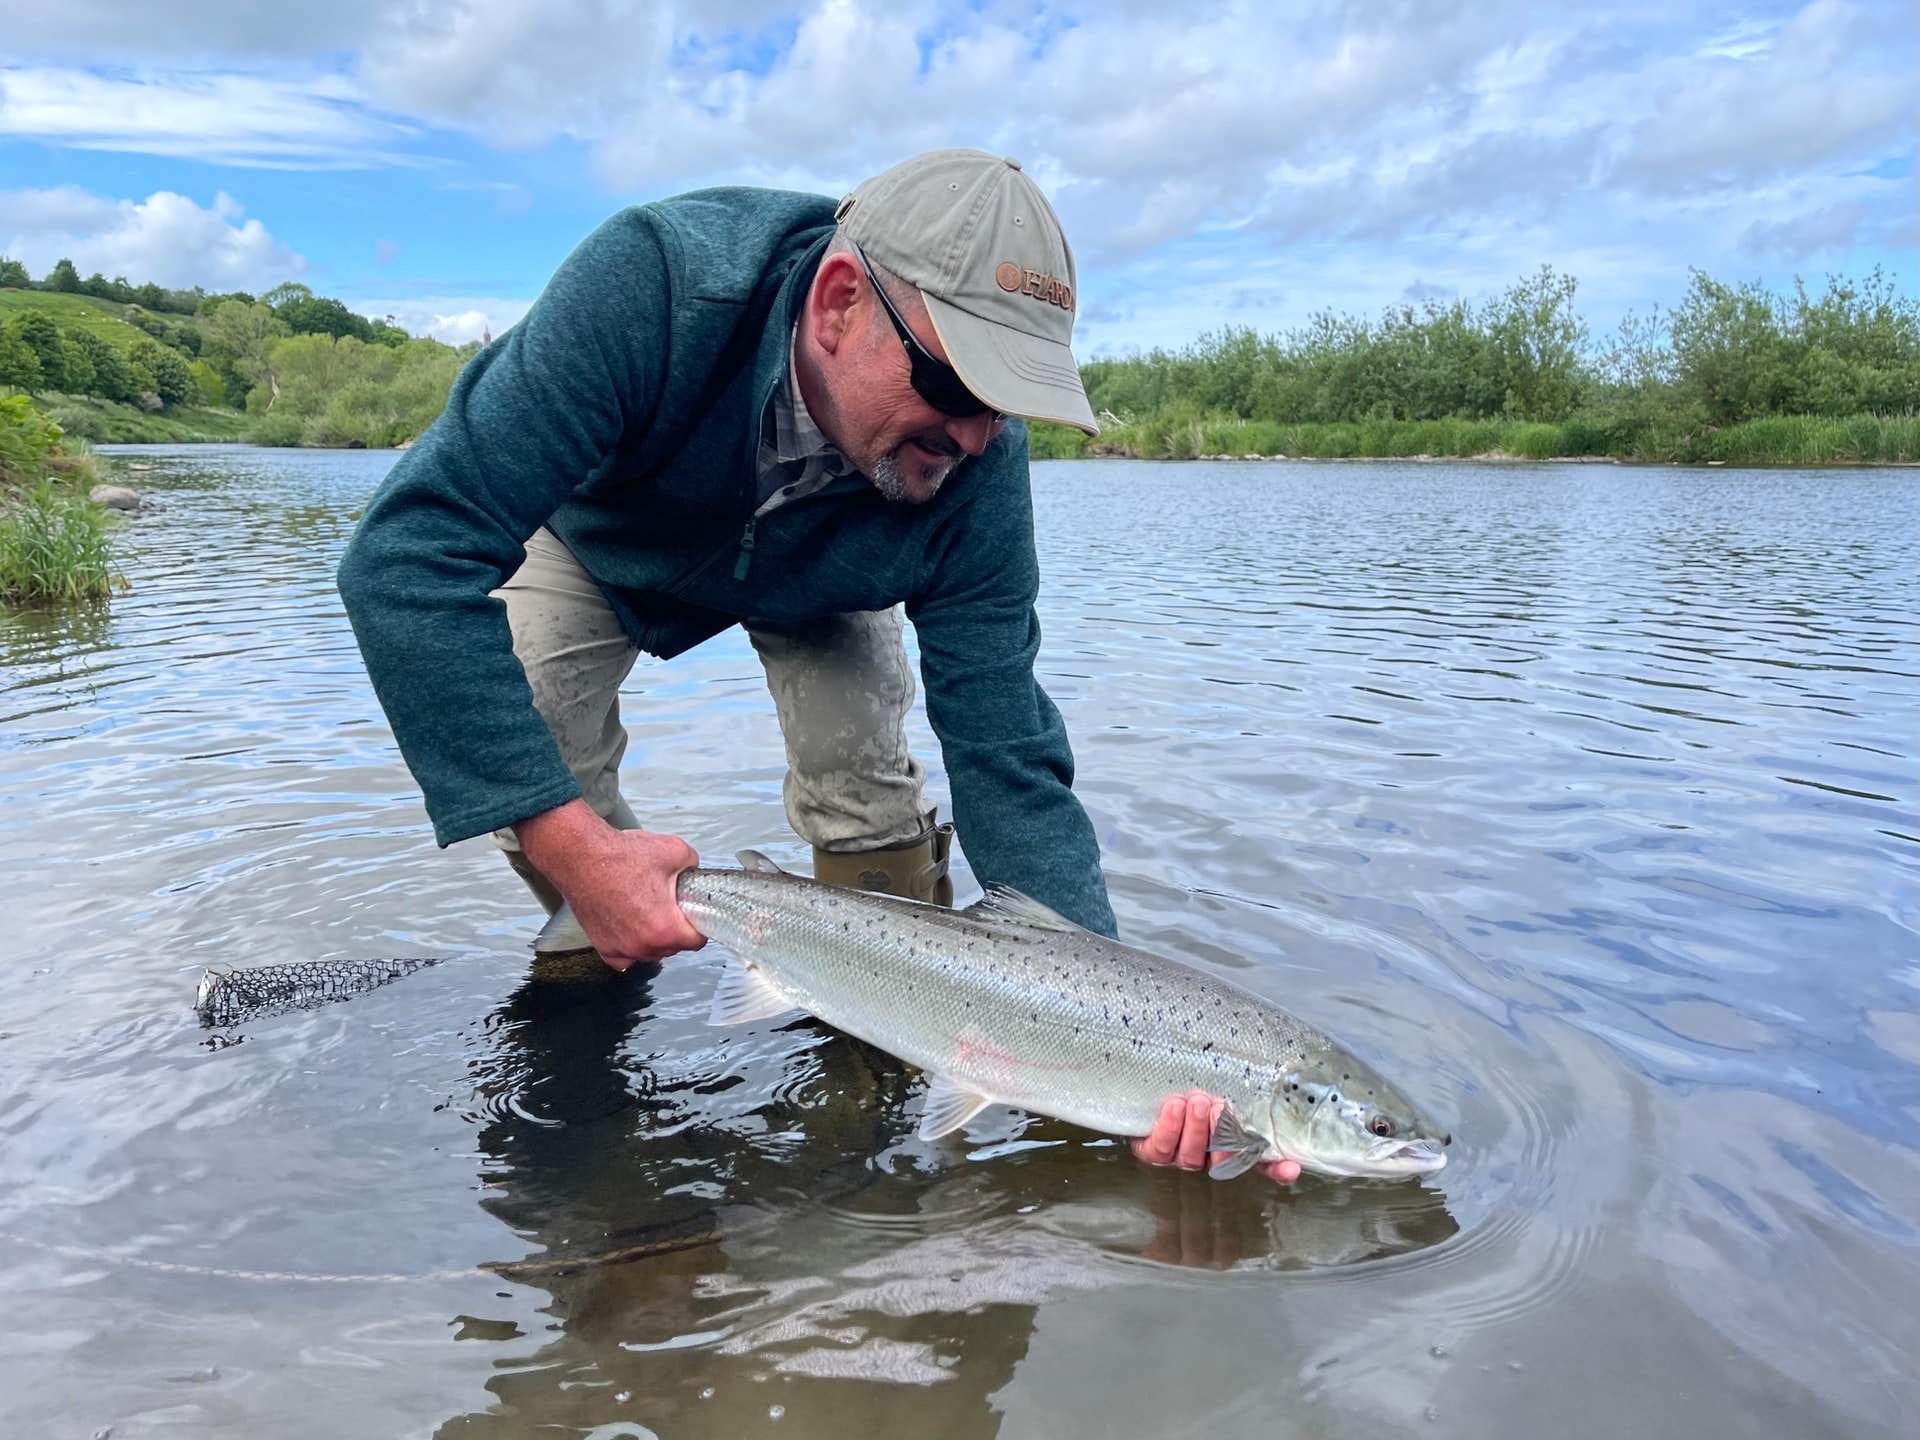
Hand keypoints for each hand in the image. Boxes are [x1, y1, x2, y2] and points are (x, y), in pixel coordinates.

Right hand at [515, 799, 705, 968]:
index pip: (696, 942)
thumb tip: (693, 871)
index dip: (699, 925)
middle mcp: (641, 945)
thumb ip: (692, 865)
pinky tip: (631, 925)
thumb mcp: (674, 851)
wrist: (580, 855)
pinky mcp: (602, 946)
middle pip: (673, 948)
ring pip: (649, 952)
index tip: (693, 916)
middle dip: (674, 929)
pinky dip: (630, 944)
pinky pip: (624, 956)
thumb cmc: (618, 856)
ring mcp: (620, 949)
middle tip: (668, 905)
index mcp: (663, 928)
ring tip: (646, 908)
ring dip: (652, 937)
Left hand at [1130, 1090, 1301, 1184]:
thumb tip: (1271, 1084)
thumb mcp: (1217, 1080)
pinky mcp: (1153, 1152)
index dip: (1277, 1169)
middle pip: (1223, 1159)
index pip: (1259, 1161)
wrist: (1142, 1079)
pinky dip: (1169, 1127)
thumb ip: (1240, 1086)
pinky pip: (1161, 1148)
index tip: (1291, 1167)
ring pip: (1192, 1156)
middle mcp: (1208, 1155)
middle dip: (1222, 1134)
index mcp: (1230, 1142)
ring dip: (1196, 1128)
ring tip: (1196, 1101)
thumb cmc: (1189, 1080)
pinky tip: (1174, 1107)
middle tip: (1219, 1107)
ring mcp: (1181, 1156)